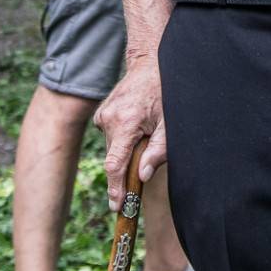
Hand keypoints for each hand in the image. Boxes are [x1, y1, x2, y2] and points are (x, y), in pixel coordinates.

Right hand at [95, 59, 165, 209]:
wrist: (151, 64)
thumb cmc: (165, 93)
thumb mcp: (170, 124)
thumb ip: (158, 152)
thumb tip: (142, 176)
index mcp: (125, 122)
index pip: (115, 164)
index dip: (116, 188)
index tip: (117, 206)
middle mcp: (108, 118)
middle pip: (114, 157)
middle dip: (128, 165)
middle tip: (146, 156)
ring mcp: (102, 115)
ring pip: (112, 147)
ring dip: (127, 149)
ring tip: (145, 129)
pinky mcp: (101, 114)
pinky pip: (110, 136)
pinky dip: (122, 138)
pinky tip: (136, 123)